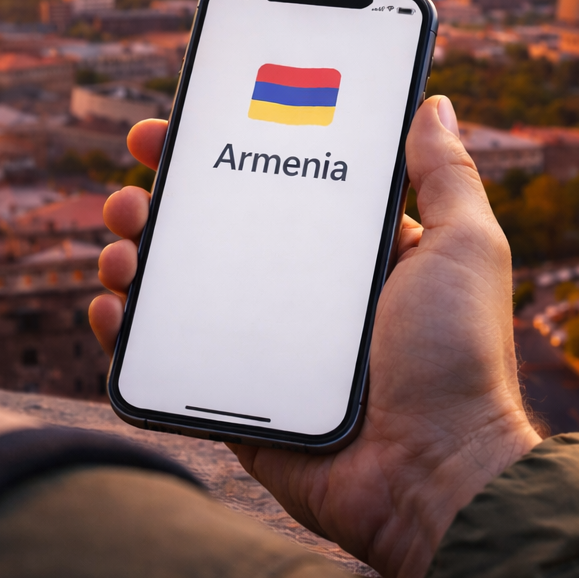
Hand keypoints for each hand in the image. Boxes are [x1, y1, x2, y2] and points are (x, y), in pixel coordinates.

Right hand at [90, 98, 539, 577]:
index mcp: (354, 254)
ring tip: (122, 246)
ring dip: (135, 256)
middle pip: (215, 230)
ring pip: (180, 289)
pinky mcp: (238, 400)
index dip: (226, 148)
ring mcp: (266, 347)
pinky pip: (168, 358)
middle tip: (136, 187)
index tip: (180, 122)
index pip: (278, 183)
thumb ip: (445, 177)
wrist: (434, 473)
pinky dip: (128, 329)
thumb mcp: (466, 248)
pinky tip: (112, 307)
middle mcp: (305, 295)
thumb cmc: (457, 357)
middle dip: (162, 198)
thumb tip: (435, 103)